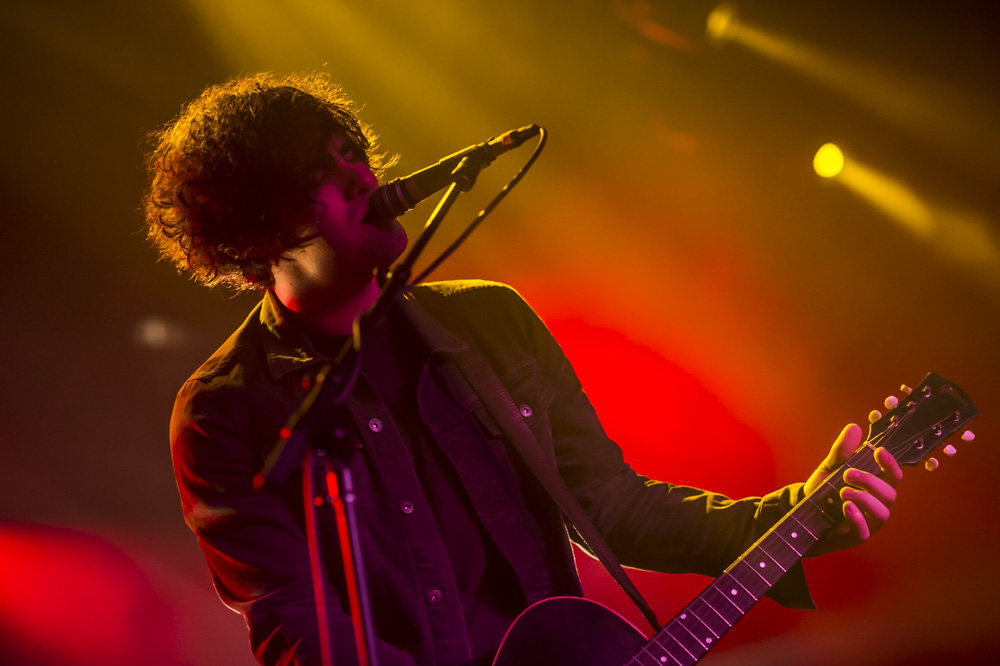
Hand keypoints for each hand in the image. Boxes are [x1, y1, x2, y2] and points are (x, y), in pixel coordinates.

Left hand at [805, 423, 902, 555]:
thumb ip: (842, 451)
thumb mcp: (829, 468)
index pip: (893, 475)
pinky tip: (846, 507)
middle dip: (870, 481)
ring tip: (843, 492)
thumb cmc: (824, 492)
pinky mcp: (857, 536)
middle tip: (847, 474)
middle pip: (890, 493)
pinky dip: (857, 518)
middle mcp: (877, 504)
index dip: (890, 463)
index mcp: (875, 486)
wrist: (803, 517)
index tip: (879, 451)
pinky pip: (865, 531)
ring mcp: (869, 522)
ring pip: (882, 513)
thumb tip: (854, 427)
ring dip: (864, 499)